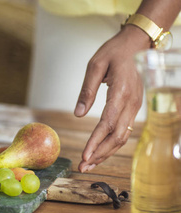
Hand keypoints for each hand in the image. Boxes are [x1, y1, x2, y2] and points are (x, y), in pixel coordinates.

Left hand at [75, 25, 150, 171]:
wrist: (135, 45)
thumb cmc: (112, 52)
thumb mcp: (95, 65)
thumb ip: (86, 90)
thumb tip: (78, 114)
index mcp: (122, 91)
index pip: (108, 123)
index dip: (96, 142)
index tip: (84, 156)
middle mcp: (131, 102)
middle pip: (117, 136)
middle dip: (99, 154)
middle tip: (82, 167)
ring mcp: (135, 106)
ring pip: (122, 136)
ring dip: (105, 152)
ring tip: (88, 165)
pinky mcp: (133, 107)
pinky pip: (123, 130)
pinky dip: (111, 144)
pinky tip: (99, 151)